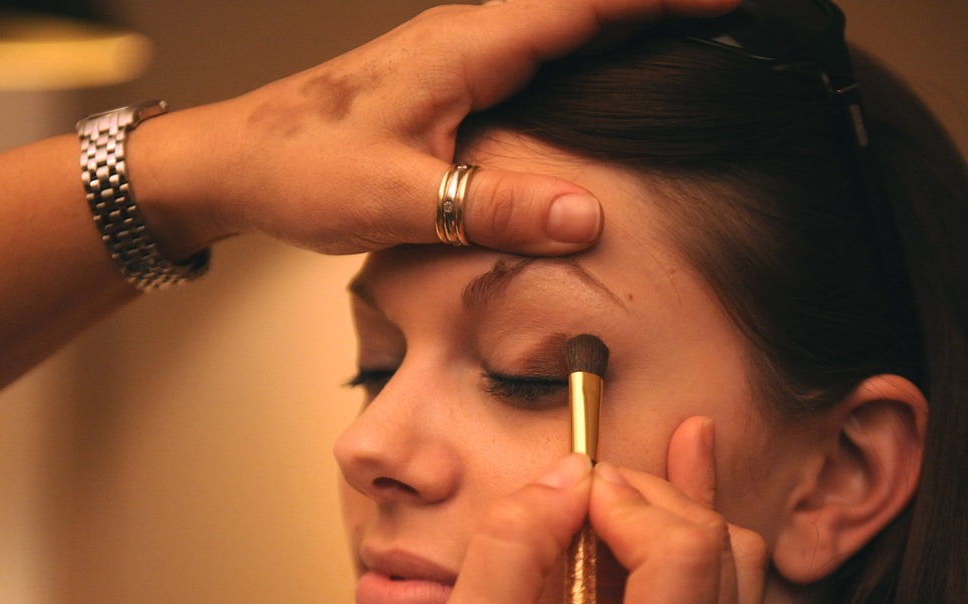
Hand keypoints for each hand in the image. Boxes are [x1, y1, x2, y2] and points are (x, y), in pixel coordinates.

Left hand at [143, 0, 739, 257]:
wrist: (236, 160)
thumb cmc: (303, 168)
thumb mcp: (402, 199)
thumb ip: (494, 207)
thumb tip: (588, 218)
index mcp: (466, 45)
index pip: (586, 2)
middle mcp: (467, 33)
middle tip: (731, 12)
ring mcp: (458, 50)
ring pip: (561, 17)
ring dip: (623, 14)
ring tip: (694, 26)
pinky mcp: (449, 75)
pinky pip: (536, 44)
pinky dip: (585, 42)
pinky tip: (607, 66)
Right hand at [396, 417, 766, 603]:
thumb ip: (515, 544)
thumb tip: (571, 470)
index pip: (684, 552)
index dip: (626, 500)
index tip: (565, 496)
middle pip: (712, 543)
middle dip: (640, 499)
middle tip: (566, 503)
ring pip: (729, 553)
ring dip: (665, 510)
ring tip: (602, 500)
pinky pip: (726, 578)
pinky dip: (694, 518)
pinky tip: (689, 452)